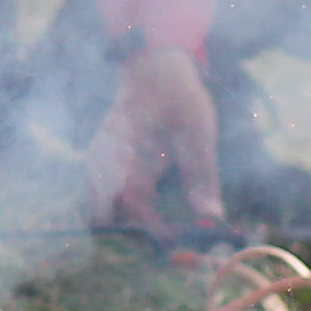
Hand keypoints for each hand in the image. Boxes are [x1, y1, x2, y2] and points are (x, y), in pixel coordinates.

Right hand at [83, 43, 225, 239]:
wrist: (154, 67)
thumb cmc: (179, 98)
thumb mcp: (198, 136)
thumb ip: (202, 180)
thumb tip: (213, 221)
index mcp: (124, 162)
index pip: (135, 215)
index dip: (159, 235)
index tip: (184, 244)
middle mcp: (102, 167)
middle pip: (114, 220)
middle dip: (142, 234)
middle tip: (177, 240)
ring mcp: (98, 164)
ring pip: (109, 210)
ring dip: (136, 220)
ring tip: (170, 225)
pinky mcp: (102, 162)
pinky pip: (109, 196)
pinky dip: (131, 206)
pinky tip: (155, 203)